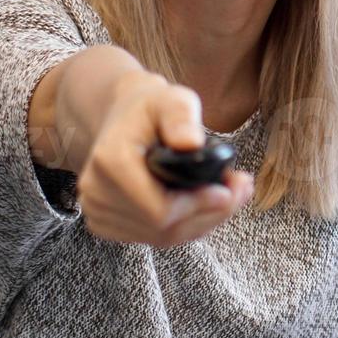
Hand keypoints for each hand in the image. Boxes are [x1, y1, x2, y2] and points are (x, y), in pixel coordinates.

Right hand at [76, 73, 254, 247]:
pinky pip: (154, 238)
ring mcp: (97, 212)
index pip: (159, 211)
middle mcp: (96, 193)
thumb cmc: (151, 108)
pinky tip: (204, 206)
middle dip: (209, 214)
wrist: (123, 118)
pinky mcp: (104, 224)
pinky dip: (185, 226)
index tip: (228, 191)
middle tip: (241, 190)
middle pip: (163, 229)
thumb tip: (190, 143)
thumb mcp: (171, 100)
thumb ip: (181, 117)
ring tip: (229, 194)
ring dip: (202, 221)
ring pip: (162, 238)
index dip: (198, 206)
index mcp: (110, 163)